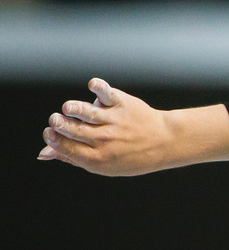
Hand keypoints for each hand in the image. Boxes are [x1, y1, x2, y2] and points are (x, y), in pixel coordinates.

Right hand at [38, 78, 179, 175]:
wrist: (163, 142)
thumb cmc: (128, 155)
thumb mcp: (102, 164)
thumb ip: (71, 156)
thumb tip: (43, 152)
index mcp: (97, 158)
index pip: (70, 148)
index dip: (56, 141)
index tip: (48, 132)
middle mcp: (106, 140)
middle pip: (78, 132)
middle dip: (63, 126)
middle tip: (55, 120)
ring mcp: (115, 121)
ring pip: (91, 115)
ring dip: (78, 110)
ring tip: (67, 108)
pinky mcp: (122, 104)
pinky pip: (109, 95)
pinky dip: (101, 88)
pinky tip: (93, 85)